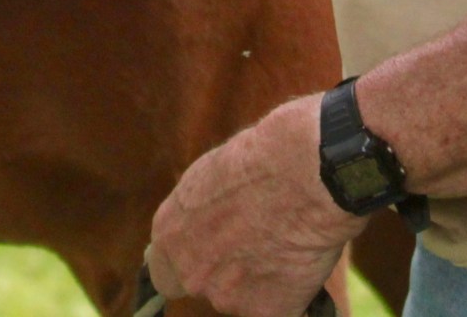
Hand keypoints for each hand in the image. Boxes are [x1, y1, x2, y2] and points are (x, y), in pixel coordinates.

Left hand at [145, 96, 362, 315]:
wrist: (301, 174)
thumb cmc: (258, 164)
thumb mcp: (207, 180)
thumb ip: (197, 217)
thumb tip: (205, 226)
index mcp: (169, 236)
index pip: (165, 274)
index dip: (189, 264)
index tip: (208, 256)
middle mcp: (191, 273)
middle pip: (206, 285)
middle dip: (226, 272)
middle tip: (257, 243)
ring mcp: (227, 297)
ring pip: (243, 297)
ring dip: (260, 279)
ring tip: (283, 240)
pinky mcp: (266, 312)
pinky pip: (279, 307)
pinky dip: (291, 291)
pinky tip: (299, 257)